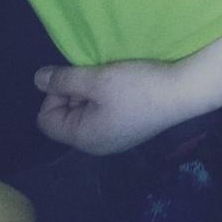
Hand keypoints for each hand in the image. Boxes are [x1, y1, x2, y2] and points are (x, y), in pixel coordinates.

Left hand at [34, 58, 185, 155]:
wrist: (184, 92)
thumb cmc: (138, 87)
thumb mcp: (98, 79)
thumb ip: (65, 80)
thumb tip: (37, 79)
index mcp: (83, 137)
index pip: (46, 119)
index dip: (55, 94)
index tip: (78, 77)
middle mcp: (96, 145)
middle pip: (66, 117)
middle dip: (75, 93)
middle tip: (97, 76)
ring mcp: (115, 140)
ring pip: (87, 114)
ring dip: (93, 94)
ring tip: (112, 79)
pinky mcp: (130, 130)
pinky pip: (105, 116)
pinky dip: (108, 99)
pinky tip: (126, 87)